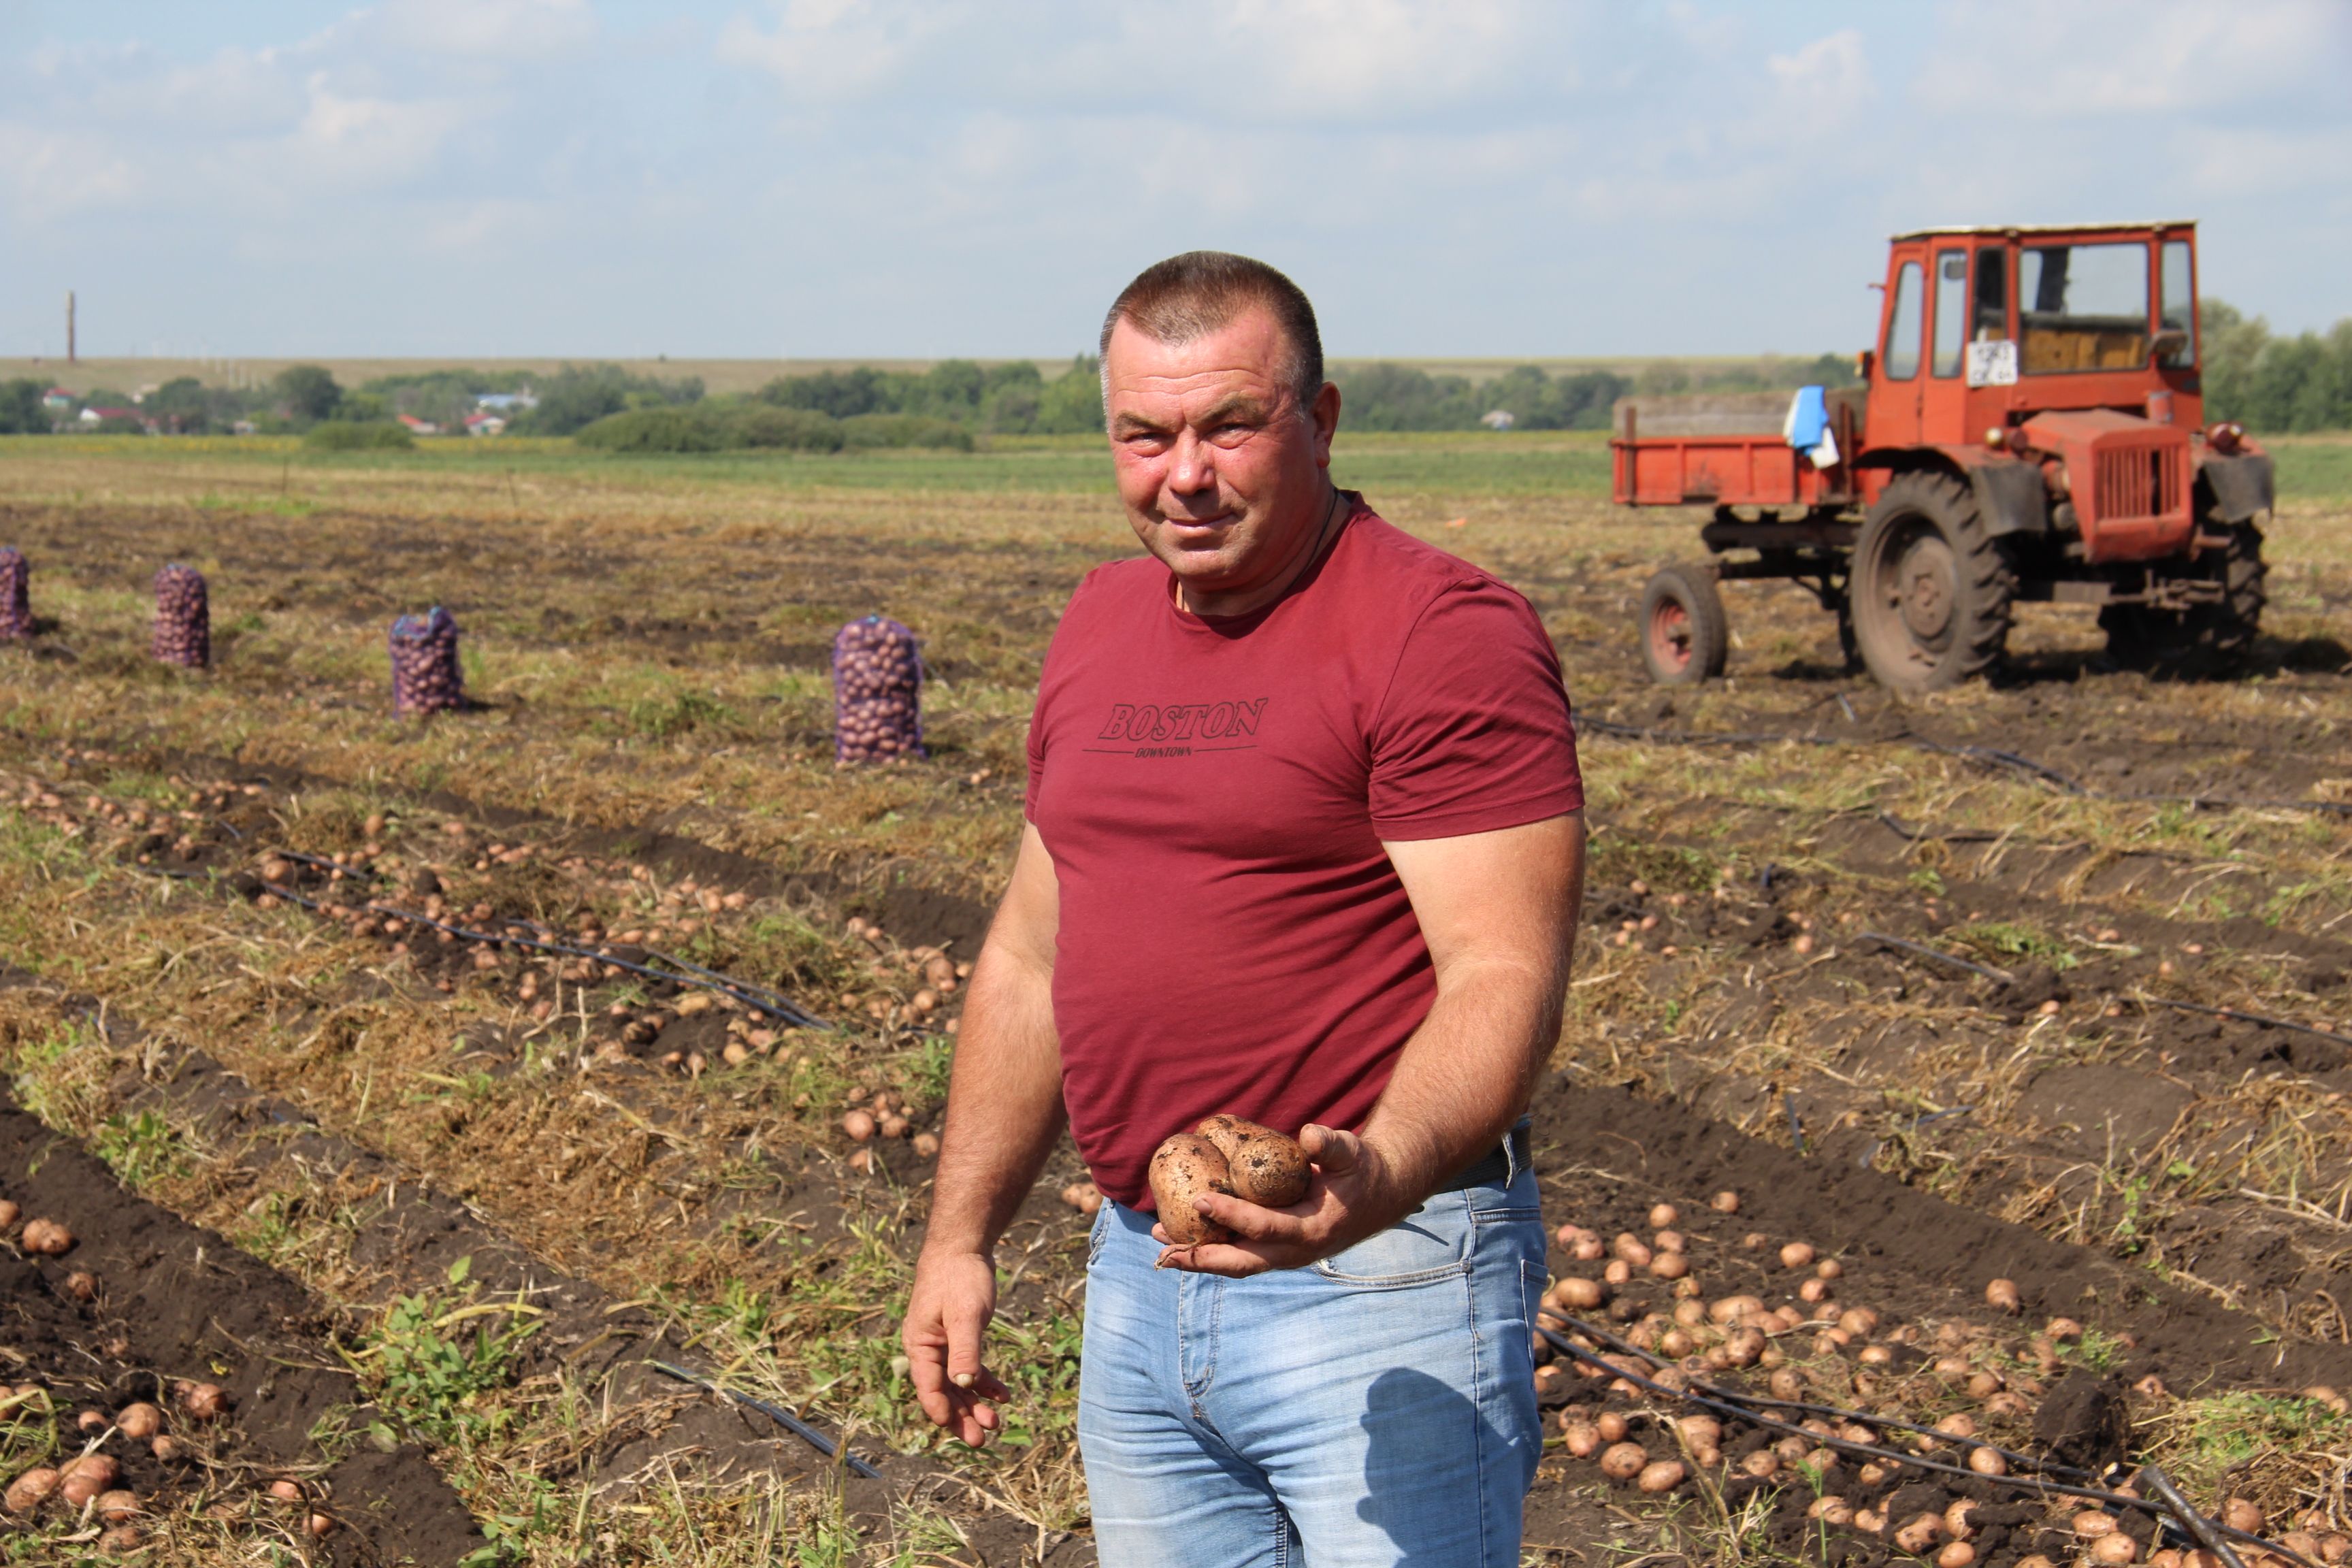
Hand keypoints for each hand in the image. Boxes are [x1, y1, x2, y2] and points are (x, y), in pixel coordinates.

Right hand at [902, 1248, 1011, 1444]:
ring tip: (995, 1422)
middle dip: (961, 1418)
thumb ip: (965, 1348)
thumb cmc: (959, 1278)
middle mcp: (928, 1349)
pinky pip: (970, 1368)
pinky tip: (1002, 1396)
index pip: (929, 1388)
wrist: (962, 1248)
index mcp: (921, 1345)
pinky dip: (984, 1383)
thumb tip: (964, 1383)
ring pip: (957, 1384)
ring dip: (974, 1404)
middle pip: (943, 1393)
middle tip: (982, 1440)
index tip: (963, 1433)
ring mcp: (943, 1345)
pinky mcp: (959, 1338)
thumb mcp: (966, 1314)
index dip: (944, 1413)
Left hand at [1151, 1125, 1414, 1277]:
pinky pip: (1240, 1253)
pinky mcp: (1277, 1249)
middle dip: (1201, 1257)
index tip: (1199, 1199)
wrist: (1378, 1195)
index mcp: (1311, 1231)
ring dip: (1198, 1256)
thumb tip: (1309, 1135)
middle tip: (1165, 1247)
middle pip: (1241, 1263)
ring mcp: (1285, 1255)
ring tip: (1161, 1242)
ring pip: (1236, 1264)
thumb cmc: (1360, 1170)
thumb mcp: (1352, 1153)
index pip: (1264, 1228)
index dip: (1231, 1216)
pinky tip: (1184, 1234)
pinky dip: (1211, 1248)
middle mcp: (1295, 1251)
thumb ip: (1332, 1144)